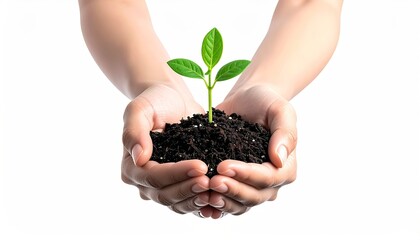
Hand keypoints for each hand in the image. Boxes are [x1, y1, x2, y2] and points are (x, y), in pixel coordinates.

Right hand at [120, 84, 210, 214]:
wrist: (174, 100)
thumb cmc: (155, 101)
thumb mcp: (140, 109)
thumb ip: (134, 130)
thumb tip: (138, 157)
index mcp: (131, 166)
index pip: (152, 177)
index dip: (175, 174)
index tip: (200, 165)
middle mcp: (144, 182)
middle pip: (164, 195)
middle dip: (188, 189)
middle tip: (210, 180)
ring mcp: (162, 187)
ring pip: (177, 203)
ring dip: (195, 199)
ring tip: (215, 190)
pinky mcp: (180, 186)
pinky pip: (189, 202)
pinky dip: (201, 202)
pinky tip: (217, 197)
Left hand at [203, 84, 297, 215]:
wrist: (246, 101)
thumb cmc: (266, 103)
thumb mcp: (280, 110)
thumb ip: (285, 133)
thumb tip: (279, 159)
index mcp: (285, 168)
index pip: (268, 178)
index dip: (246, 175)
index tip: (223, 166)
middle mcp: (270, 183)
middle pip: (253, 196)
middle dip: (232, 190)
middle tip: (211, 181)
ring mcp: (250, 187)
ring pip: (239, 205)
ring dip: (222, 201)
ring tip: (204, 192)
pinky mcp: (233, 185)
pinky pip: (226, 202)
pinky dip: (214, 205)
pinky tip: (200, 202)